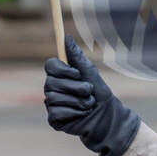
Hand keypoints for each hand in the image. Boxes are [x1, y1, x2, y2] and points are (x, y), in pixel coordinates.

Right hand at [43, 35, 140, 155]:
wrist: (107, 118)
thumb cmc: (100, 94)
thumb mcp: (90, 73)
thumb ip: (77, 57)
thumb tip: (67, 37)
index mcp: (61, 76)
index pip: (50, 65)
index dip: (62, 69)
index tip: (76, 73)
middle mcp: (53, 88)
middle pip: (52, 82)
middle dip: (75, 87)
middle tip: (89, 91)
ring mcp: (52, 104)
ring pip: (54, 98)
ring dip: (77, 101)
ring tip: (88, 104)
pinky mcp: (54, 118)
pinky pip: (57, 112)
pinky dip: (74, 112)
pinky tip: (81, 114)